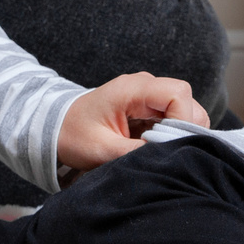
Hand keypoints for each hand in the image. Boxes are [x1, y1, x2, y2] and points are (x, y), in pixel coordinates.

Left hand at [56, 72, 207, 173]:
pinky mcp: (149, 106)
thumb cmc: (74, 135)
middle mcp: (145, 85)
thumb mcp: (102, 149)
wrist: (56, 127)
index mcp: (133, 88)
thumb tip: (168, 158)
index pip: (178, 94)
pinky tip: (152, 145)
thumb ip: (136, 152)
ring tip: (155, 149)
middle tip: (163, 151)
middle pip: (187, 101)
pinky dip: (171, 133)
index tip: (169, 145)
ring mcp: (149, 95)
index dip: (182, 120)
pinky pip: (174, 117)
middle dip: (184, 128)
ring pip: (185, 109)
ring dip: (178, 132)